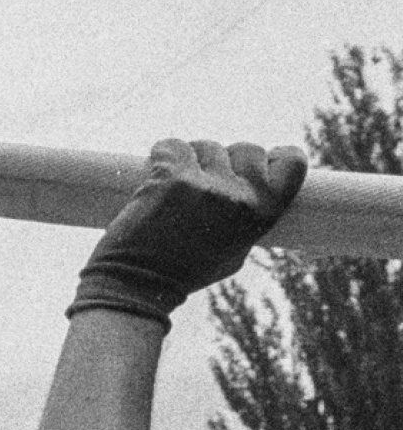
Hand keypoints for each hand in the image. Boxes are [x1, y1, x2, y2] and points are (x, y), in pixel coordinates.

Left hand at [72, 137, 307, 323]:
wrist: (139, 284)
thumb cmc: (185, 271)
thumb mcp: (234, 251)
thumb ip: (246, 218)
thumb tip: (250, 189)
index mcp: (263, 215)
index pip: (292, 163)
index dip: (274, 157)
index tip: (260, 161)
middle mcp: (240, 197)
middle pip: (246, 148)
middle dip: (225, 159)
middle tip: (203, 179)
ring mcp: (206, 186)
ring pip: (205, 146)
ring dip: (190, 159)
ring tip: (174, 186)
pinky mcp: (171, 179)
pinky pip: (172, 146)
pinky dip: (162, 155)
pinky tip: (155, 173)